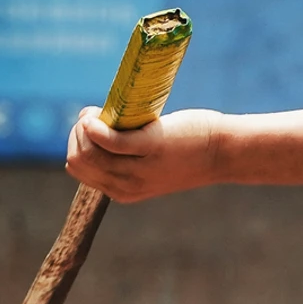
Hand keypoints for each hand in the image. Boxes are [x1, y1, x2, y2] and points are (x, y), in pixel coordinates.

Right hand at [64, 106, 225, 200]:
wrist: (225, 152)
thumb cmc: (187, 149)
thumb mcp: (150, 162)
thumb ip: (124, 155)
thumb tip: (89, 126)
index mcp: (123, 191)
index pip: (78, 168)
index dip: (77, 143)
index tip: (92, 125)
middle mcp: (127, 186)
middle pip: (78, 159)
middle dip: (77, 133)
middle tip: (96, 116)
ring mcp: (139, 170)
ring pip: (87, 151)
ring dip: (85, 126)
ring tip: (101, 112)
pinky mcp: (151, 148)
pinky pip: (109, 141)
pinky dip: (95, 125)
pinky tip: (97, 115)